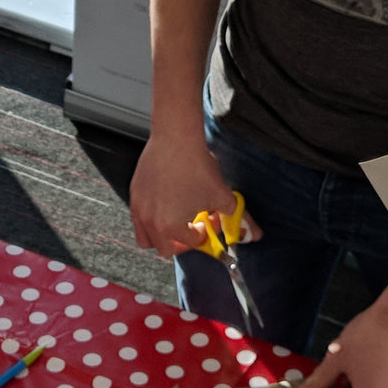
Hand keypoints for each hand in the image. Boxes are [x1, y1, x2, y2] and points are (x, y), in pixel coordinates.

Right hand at [127, 128, 244, 256]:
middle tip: (191, 228)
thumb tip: (254, 234)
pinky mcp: (134, 193)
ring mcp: (139, 208)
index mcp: (171, 227)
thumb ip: (237, 219)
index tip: (209, 222)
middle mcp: (151, 222)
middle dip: (180, 242)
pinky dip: (150, 218)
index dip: (204, 235)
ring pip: (145, 238)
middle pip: (164, 249)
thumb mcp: (222, 196)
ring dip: (160, 236)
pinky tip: (165, 202)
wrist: (176, 139)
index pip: (190, 244)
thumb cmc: (197, 168)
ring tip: (174, 221)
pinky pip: (138, 217)